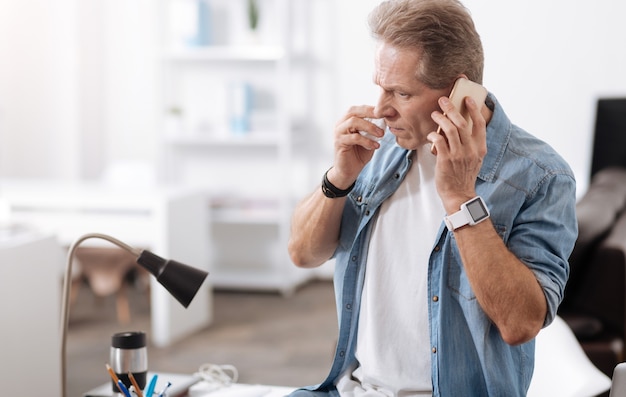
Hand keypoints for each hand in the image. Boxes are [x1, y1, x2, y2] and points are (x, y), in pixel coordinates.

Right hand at [329, 105, 384, 187]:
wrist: (348, 171)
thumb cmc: (359, 153)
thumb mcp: (369, 138)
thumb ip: (374, 128)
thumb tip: (387, 118)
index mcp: (347, 120)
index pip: (360, 109)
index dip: (374, 109)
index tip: (390, 112)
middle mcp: (341, 124)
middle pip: (354, 111)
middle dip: (371, 113)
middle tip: (385, 118)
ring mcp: (338, 133)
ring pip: (353, 122)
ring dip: (370, 127)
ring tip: (381, 135)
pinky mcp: (338, 142)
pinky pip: (354, 137)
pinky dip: (367, 141)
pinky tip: (375, 146)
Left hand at [428, 96, 486, 210]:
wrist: (459, 194)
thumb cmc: (463, 176)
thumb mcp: (474, 159)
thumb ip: (470, 144)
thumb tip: (459, 127)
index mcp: (480, 148)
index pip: (480, 124)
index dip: (474, 109)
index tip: (467, 99)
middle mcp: (470, 150)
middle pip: (462, 123)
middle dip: (452, 109)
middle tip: (443, 101)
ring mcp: (458, 155)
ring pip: (450, 130)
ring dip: (440, 119)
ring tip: (434, 114)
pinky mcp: (445, 160)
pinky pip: (439, 141)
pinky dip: (433, 134)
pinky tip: (430, 134)